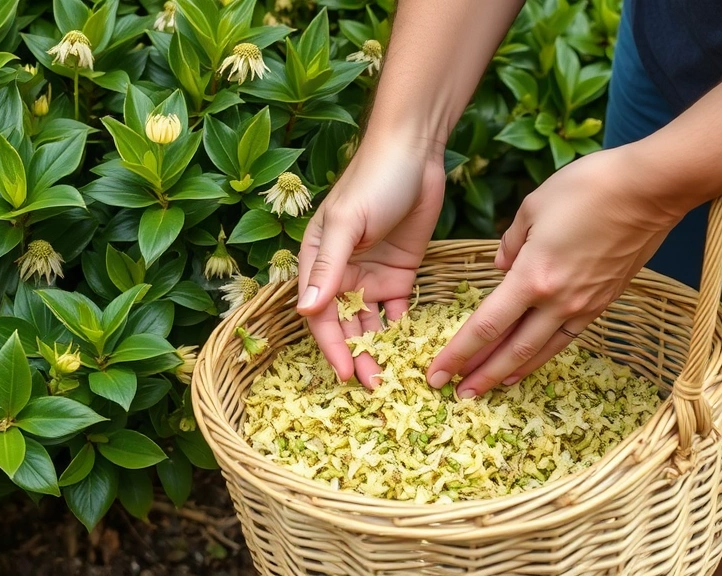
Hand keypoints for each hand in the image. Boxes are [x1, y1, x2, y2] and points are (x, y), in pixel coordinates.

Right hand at [297, 135, 445, 385]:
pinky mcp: (400, 274)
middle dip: (356, 356)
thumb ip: (328, 266)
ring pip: (370, 324)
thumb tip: (305, 310)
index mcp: (318, 260)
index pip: (320, 313)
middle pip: (345, 325)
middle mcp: (341, 273)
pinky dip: (400, 331)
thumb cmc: (374, 179)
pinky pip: (397, 311)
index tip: (346, 374)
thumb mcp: (349, 222)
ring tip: (391, 379)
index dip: (331, 345)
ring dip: (377, 350)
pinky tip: (409, 352)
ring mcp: (371, 275)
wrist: (416, 152)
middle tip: (374, 388)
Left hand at [426, 146, 681, 396]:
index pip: (486, 326)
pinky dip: (544, 354)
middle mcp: (556, 301)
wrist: (650, 190)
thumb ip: (510, 243)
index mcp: (533, 277)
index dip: (459, 353)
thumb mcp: (533, 206)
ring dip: (511, 371)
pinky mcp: (604, 302)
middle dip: (481, 374)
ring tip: (490, 386)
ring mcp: (583, 305)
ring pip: (540, 351)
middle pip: (511, 349)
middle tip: (458, 395)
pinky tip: (531, 360)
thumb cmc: (588, 188)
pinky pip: (566, 337)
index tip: (438, 373)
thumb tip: (501, 266)